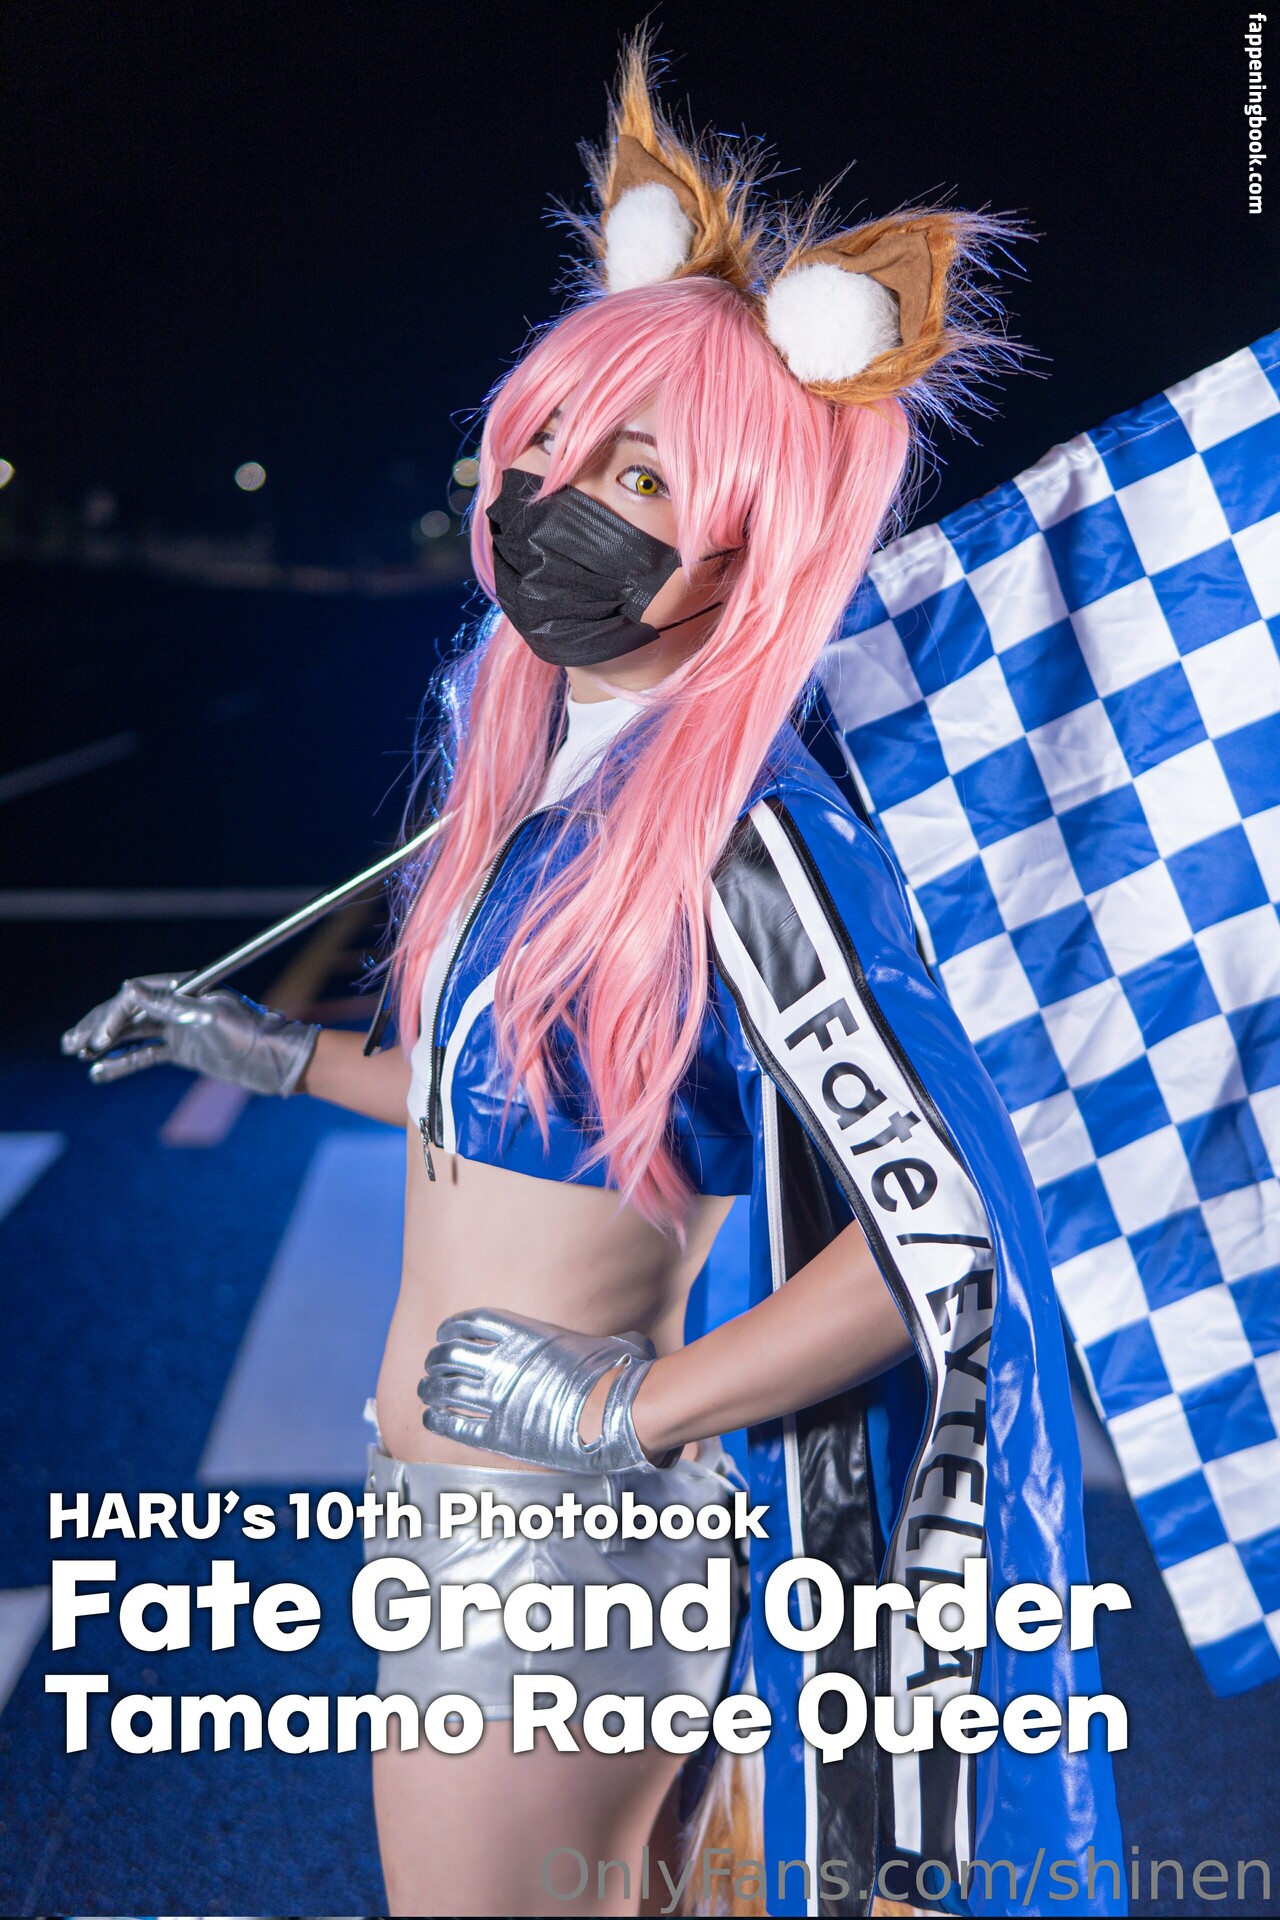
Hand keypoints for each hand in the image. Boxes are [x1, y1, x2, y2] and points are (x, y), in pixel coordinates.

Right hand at [61, 974, 319, 1093]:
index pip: (136, 996)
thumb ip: (168, 1005)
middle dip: (98, 1027)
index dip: (113, 1016)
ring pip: (133, 1034)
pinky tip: (98, 1073)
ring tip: (75, 1053)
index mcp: (185, 987)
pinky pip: (146, 1055)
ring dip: (104, 1043)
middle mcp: (179, 1003)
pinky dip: (123, 1064)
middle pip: (128, 1013)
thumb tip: (126, 989)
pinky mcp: (184, 1051)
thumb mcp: (209, 1018)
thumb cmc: (251, 1033)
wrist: (280, 1061)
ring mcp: (180, 1028)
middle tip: (70, 1044)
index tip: (99, 1040)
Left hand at [419, 1306, 681, 1472]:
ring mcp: (499, 1400)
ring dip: (430, 1387)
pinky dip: (438, 1420)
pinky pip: (455, 1425)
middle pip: (451, 1355)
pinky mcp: (500, 1433)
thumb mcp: (609, 1344)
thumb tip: (633, 1342)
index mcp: (523, 1336)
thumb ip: (604, 1338)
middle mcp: (503, 1364)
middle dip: (436, 1359)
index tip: (445, 1333)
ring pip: (446, 1389)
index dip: (452, 1328)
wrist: (616, 1412)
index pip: (471, 1324)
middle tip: (431, 1364)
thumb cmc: (618, 1376)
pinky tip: (431, 1418)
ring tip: (424, 1389)